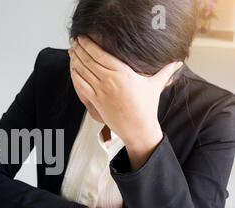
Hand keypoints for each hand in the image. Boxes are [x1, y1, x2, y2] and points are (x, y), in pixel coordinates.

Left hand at [69, 36, 182, 168]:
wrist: (138, 128)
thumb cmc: (147, 107)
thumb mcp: (155, 85)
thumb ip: (165, 71)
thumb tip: (178, 62)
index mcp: (124, 73)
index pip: (102, 54)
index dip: (90, 44)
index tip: (84, 37)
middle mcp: (111, 80)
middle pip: (90, 60)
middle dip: (80, 49)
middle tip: (74, 40)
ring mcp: (102, 91)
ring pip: (84, 72)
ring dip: (76, 60)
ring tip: (71, 51)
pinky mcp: (96, 101)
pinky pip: (82, 86)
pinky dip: (75, 76)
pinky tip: (72, 69)